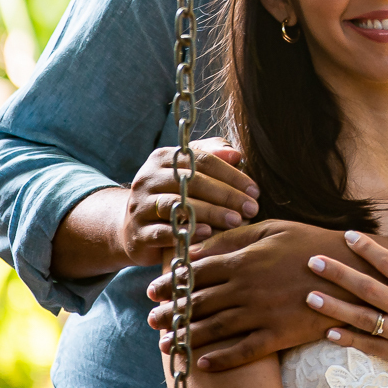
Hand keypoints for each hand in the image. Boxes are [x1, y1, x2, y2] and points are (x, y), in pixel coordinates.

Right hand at [119, 137, 258, 267]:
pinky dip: (185, 231)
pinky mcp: (138, 233)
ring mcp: (140, 206)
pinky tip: (207, 233)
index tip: (255, 190)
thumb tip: (236, 154)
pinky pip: (163, 231)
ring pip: (178, 205)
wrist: (133, 227)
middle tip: (251, 208)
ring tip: (236, 221)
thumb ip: (212, 156)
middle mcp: (148, 178)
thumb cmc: (172, 195)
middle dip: (227, 195)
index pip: (202, 161)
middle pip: (192, 182)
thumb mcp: (188, 172)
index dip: (231, 174)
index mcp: (162, 158)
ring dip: (211, 213)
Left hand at [145, 220, 368, 369]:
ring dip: (186, 336)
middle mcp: (247, 288)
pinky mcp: (277, 335)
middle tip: (152, 319)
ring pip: (214, 328)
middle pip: (199, 302)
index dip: (172, 282)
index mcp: (245, 260)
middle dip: (171, 311)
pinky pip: (242, 350)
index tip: (155, 289)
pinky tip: (202, 361)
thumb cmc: (311, 244)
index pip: (197, 272)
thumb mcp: (274, 229)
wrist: (350, 272)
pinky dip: (220, 358)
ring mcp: (261, 314)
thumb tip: (205, 243)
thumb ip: (237, 236)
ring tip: (166, 343)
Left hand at [305, 231, 387, 387]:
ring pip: (361, 318)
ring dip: (333, 306)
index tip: (348, 236)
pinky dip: (347, 340)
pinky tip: (328, 332)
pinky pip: (368, 347)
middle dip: (338, 273)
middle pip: (366, 287)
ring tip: (309, 297)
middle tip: (314, 261)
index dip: (367, 248)